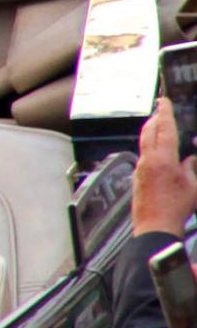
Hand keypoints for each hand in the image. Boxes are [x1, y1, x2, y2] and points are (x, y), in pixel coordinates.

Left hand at [131, 98, 196, 236]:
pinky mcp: (136, 179)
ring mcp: (139, 170)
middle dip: (154, 119)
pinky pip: (143, 158)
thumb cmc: (177, 208)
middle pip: (149, 132)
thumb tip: (189, 159)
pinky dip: (149, 149)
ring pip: (144, 144)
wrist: (155, 226)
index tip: (163, 100)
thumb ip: (191, 168)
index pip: (164, 129)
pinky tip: (156, 152)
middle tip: (159, 109)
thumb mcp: (193, 186)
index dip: (165, 113)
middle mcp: (148, 161)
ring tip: (158, 127)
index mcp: (163, 159)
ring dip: (151, 133)